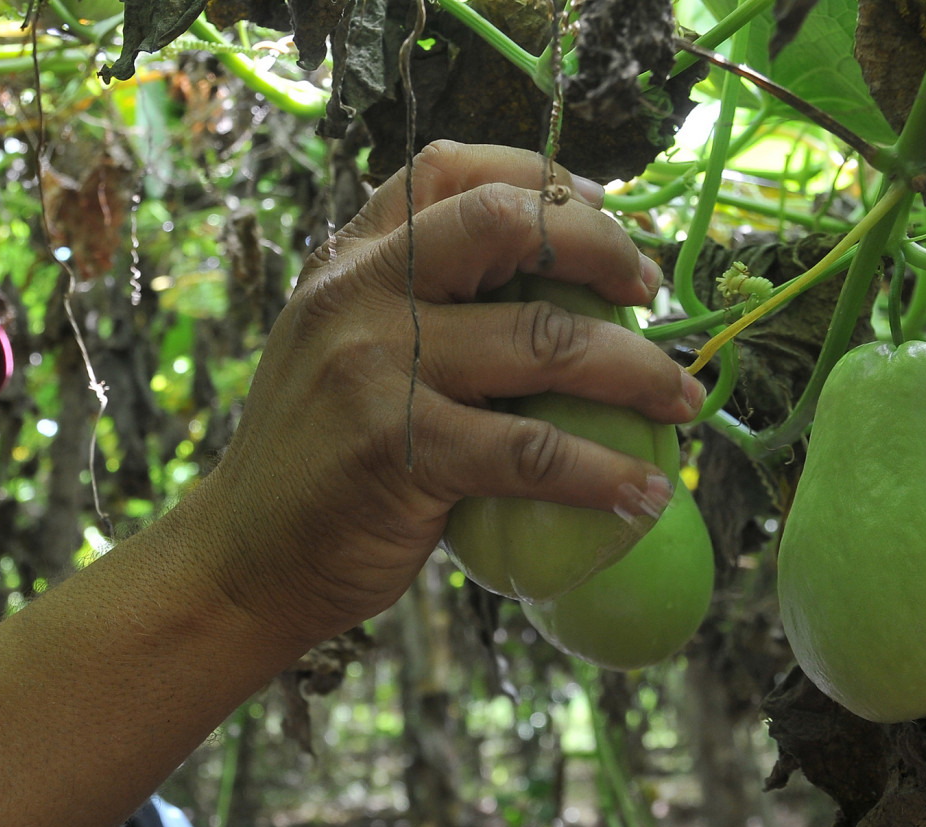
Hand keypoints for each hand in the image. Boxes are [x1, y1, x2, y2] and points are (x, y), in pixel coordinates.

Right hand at [184, 140, 702, 649]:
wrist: (243, 560)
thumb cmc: (320, 460)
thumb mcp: (345, 352)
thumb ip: (420, 308)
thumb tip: (561, 289)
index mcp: (347, 261)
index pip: (451, 168)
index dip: (544, 180)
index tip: (604, 217)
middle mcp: (356, 296)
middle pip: (506, 224)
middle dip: (603, 249)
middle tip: (650, 295)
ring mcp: (373, 370)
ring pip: (544, 341)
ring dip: (637, 370)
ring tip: (682, 403)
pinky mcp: (397, 452)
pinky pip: (533, 452)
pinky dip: (605, 474)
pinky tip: (642, 495)